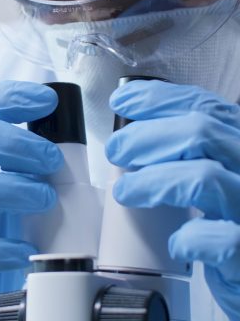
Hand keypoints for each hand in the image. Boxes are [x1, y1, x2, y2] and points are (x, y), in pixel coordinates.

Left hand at [106, 80, 239, 320]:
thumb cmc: (232, 214)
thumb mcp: (216, 170)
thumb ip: (187, 150)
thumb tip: (133, 137)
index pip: (204, 106)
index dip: (158, 100)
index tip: (121, 101)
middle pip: (200, 132)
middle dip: (145, 137)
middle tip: (115, 150)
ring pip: (203, 177)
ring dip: (152, 181)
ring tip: (124, 192)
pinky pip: (223, 239)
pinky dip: (190, 238)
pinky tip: (175, 243)